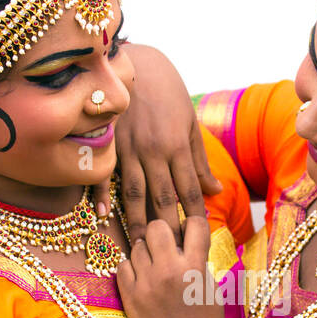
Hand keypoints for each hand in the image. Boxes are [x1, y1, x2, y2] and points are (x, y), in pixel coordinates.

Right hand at [101, 44, 221, 244]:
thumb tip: (215, 190)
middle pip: (162, 197)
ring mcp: (126, 147)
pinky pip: (102, 173)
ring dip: (137, 221)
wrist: (134, 62)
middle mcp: (152, 150)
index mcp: (176, 145)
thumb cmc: (166, 91)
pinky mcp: (106, 142)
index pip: (189, 188)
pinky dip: (100, 196)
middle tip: (171, 255)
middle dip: (168, 227)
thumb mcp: (188, 122)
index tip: (199, 238)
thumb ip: (199, 159)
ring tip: (141, 246)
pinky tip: (101, 216)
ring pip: (132, 192)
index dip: (195, 214)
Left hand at [115, 216, 226, 317]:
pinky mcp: (129, 298)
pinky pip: (123, 266)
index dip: (193, 224)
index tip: (190, 233)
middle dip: (163, 233)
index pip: (195, 223)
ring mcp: (146, 284)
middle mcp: (169, 271)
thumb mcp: (212, 291)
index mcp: (196, 268)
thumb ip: (199, 263)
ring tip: (155, 268)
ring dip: (146, 252)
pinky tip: (142, 280)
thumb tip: (187, 240)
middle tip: (167, 248)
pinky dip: (131, 269)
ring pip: (138, 246)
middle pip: (158, 226)